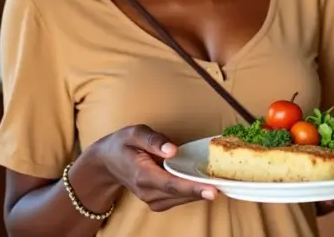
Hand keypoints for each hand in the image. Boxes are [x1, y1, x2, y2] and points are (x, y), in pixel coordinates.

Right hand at [93, 125, 216, 211]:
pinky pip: (177, 199)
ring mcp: (150, 199)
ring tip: (219, 182)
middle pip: (179, 194)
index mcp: (142, 175)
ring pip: (180, 199)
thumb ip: (153, 140)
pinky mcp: (156, 200)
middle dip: (203, 190)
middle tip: (226, 184)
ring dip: (199, 192)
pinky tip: (203, 183)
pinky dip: (191, 192)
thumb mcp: (134, 133)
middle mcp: (147, 191)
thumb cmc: (122, 144)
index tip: (212, 190)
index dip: (193, 188)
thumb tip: (172, 150)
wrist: (106, 162)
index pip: (171, 184)